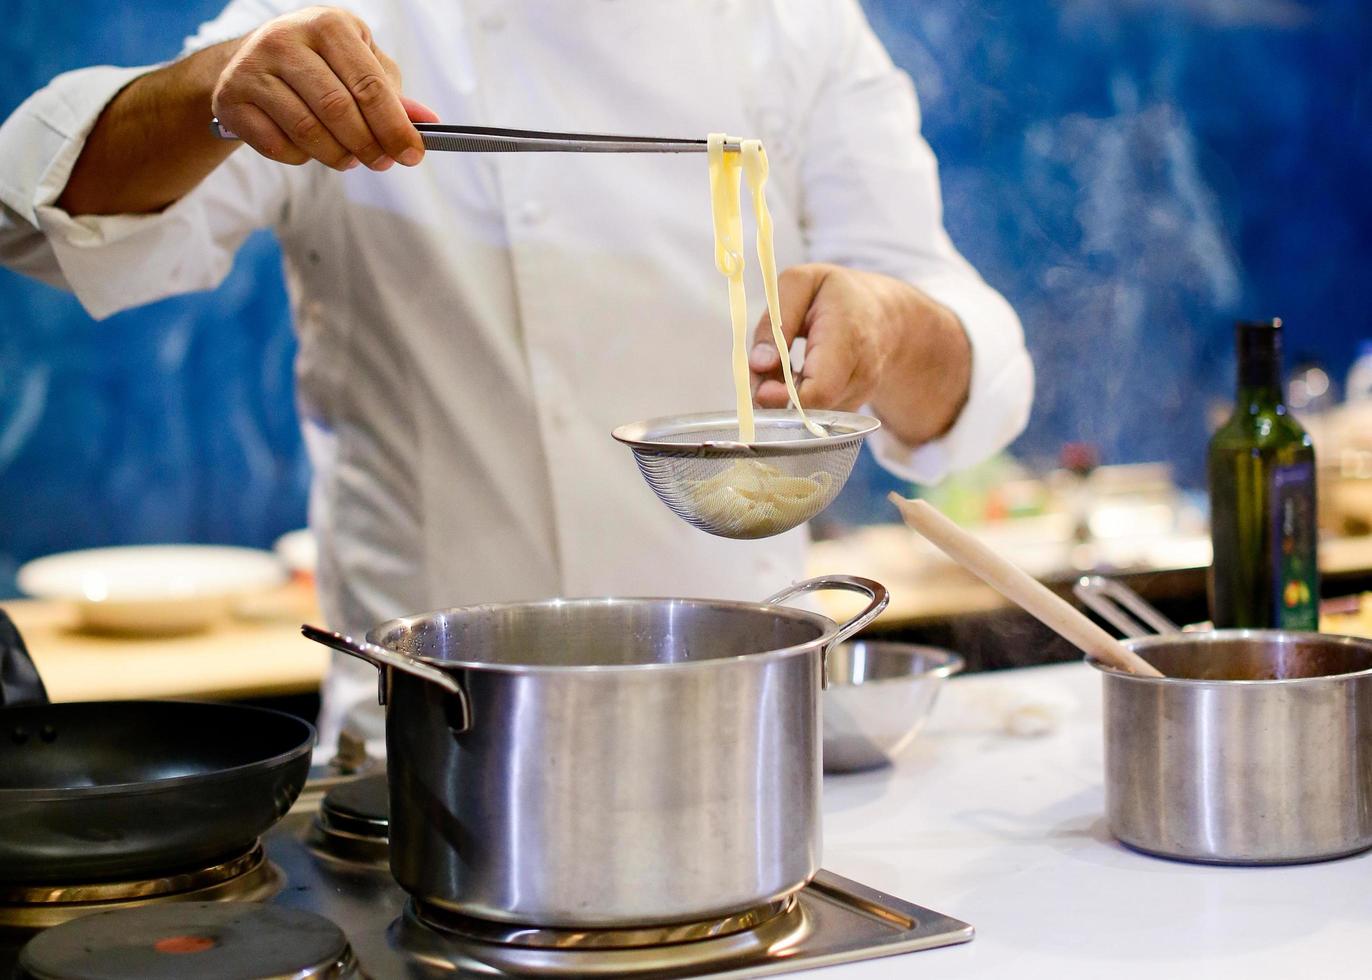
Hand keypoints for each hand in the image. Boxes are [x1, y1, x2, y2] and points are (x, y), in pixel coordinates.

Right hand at [211, 6, 437, 171]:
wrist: (254, 59)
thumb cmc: (322, 64)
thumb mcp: (360, 65)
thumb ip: (393, 95)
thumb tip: (428, 122)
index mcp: (328, 24)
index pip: (369, 85)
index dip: (395, 126)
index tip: (412, 155)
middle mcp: (286, 38)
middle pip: (338, 110)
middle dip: (368, 145)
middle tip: (381, 163)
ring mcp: (253, 66)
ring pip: (308, 131)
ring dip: (337, 156)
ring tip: (349, 159)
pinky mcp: (231, 97)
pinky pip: (277, 145)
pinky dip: (300, 157)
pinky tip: (308, 148)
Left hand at [748, 263, 970, 445]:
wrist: (884, 314)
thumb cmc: (838, 294)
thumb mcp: (801, 283)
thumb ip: (776, 321)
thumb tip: (759, 364)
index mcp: (848, 335)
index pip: (821, 389)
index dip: (787, 398)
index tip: (761, 391)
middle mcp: (862, 371)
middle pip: (810, 407)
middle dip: (775, 396)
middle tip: (761, 371)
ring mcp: (861, 394)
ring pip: (808, 413)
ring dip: (783, 396)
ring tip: (784, 363)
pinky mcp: (854, 407)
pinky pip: (815, 413)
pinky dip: (796, 399)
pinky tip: (799, 374)